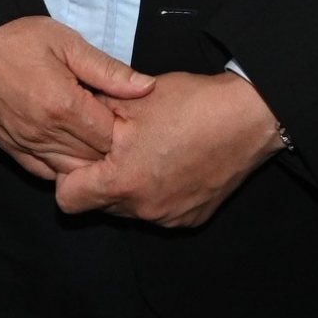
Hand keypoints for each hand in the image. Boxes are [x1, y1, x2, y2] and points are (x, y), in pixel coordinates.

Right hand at [0, 15, 145, 182]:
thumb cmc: (18, 36)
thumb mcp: (68, 43)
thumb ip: (109, 71)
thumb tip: (147, 87)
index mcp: (64, 105)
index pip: (111, 136)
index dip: (124, 126)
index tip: (126, 113)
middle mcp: (44, 132)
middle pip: (93, 158)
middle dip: (109, 146)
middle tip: (114, 126)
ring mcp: (25, 143)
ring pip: (70, 170)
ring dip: (86, 158)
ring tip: (93, 137)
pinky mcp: (9, 147)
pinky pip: (42, 172)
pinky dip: (60, 167)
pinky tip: (70, 152)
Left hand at [52, 68, 287, 228]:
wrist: (250, 117)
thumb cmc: (192, 105)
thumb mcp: (132, 100)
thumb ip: (93, 116)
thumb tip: (71, 119)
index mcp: (123, 182)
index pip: (67, 200)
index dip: (68, 176)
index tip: (82, 156)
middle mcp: (144, 209)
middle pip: (98, 206)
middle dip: (100, 179)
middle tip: (116, 147)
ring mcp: (170, 217)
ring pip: (129, 210)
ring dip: (128, 186)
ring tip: (146, 152)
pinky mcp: (191, 218)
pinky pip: (158, 211)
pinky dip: (156, 191)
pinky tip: (171, 163)